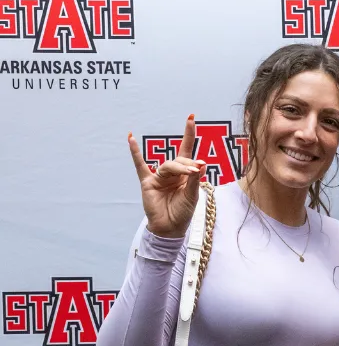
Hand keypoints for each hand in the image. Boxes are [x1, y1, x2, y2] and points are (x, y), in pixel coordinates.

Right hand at [129, 114, 206, 238]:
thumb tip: (201, 163)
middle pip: (180, 160)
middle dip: (188, 164)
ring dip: (178, 168)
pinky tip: (131, 138)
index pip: (187, 150)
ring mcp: (159, 176)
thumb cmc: (182, 212)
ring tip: (189, 172)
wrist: (170, 227)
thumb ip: (194, 179)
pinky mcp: (147, 182)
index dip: (189, 134)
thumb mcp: (192, 195)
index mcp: (185, 174)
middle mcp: (172, 173)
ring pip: (168, 166)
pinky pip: (140, 165)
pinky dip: (135, 152)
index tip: (191, 118)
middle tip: (196, 169)